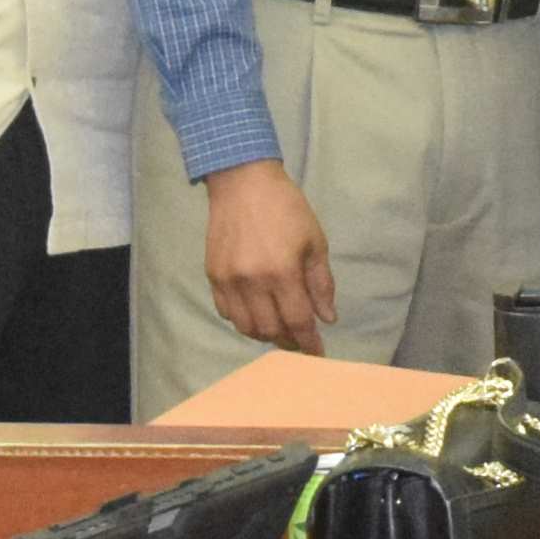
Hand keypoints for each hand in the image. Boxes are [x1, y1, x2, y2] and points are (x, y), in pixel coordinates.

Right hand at [195, 160, 339, 350]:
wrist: (243, 184)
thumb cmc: (287, 209)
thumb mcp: (315, 241)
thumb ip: (321, 283)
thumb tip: (327, 318)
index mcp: (282, 272)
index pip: (297, 321)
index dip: (309, 342)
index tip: (318, 353)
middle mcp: (252, 282)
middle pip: (269, 330)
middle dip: (288, 341)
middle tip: (301, 340)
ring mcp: (228, 281)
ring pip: (245, 326)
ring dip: (265, 334)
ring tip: (280, 328)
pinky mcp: (212, 276)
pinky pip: (226, 312)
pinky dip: (243, 320)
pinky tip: (257, 312)